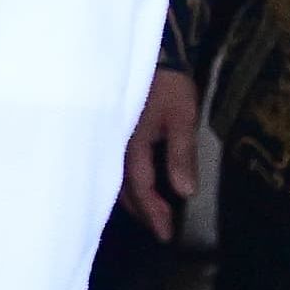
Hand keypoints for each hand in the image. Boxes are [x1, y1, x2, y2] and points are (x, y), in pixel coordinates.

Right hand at [123, 67, 203, 240]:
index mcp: (131, 144)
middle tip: (158, 228)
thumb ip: (180, 154)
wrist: (149, 55)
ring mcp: (106, 137)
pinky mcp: (106, 130)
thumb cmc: (167, 87)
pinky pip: (108, 163)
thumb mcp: (182, 119)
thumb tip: (184, 192)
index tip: (166, 233)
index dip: (153, 212)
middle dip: (141, 210)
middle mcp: (112, 144)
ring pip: (112, 176)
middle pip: (122, 186)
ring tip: (145, 210)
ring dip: (129, 197)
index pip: (140, 187)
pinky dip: (120, 179)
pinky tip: (127, 183)